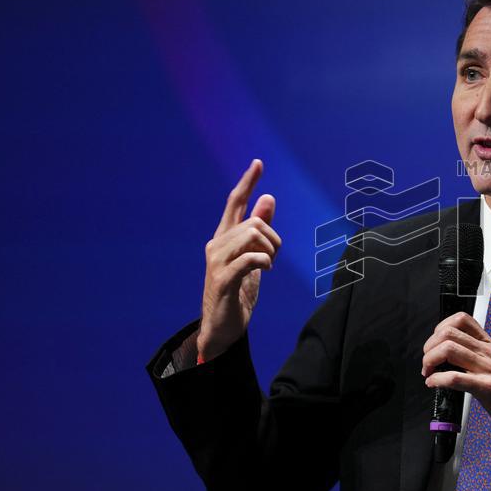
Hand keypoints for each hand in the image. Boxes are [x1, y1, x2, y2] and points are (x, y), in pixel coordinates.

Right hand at [196, 159, 280, 361]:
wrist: (222, 327)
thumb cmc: (238, 291)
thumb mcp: (254, 257)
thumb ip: (259, 229)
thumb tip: (268, 198)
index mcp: (224, 237)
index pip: (234, 202)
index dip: (247, 182)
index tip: (258, 163)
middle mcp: (216, 244)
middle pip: (253, 222)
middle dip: (273, 238)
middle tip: (273, 258)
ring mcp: (217, 261)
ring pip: (253, 236)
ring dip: (270, 251)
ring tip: (267, 266)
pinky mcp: (222, 279)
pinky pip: (250, 258)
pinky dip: (264, 262)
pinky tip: (265, 270)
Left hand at [421, 312, 490, 452]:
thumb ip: (477, 357)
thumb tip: (451, 357)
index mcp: (489, 346)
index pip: (461, 320)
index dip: (440, 328)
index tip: (435, 344)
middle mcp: (488, 352)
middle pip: (448, 333)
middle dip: (429, 347)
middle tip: (428, 363)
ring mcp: (488, 368)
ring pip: (449, 350)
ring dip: (430, 361)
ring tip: (429, 372)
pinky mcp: (487, 387)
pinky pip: (455, 377)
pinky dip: (438, 380)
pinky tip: (434, 384)